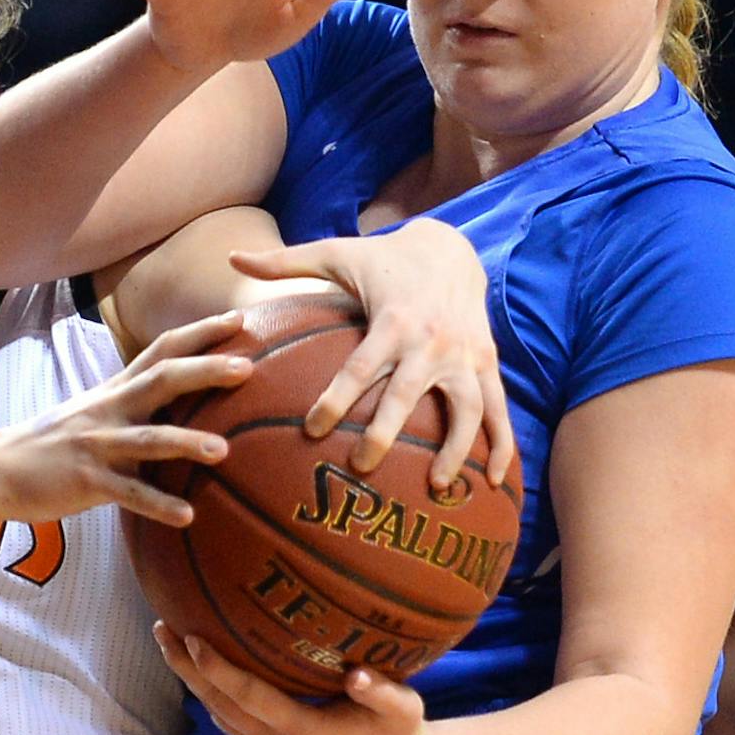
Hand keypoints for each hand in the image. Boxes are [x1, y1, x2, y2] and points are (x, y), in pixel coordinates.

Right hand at [0, 313, 254, 524]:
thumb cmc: (52, 445)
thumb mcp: (94, 413)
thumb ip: (134, 407)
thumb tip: (184, 406)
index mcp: (114, 392)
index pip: (161, 351)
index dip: (200, 333)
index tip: (239, 318)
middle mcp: (109, 411)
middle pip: (162, 381)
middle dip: (205, 371)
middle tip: (248, 367)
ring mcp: (97, 445)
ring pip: (148, 439)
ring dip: (186, 442)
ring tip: (223, 451)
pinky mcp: (87, 481)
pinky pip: (128, 494)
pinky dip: (158, 505)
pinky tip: (187, 516)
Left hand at [153, 623, 428, 734]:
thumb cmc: (399, 732)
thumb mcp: (403, 709)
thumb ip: (381, 693)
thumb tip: (358, 676)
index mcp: (302, 732)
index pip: (247, 696)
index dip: (216, 668)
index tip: (191, 638)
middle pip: (218, 703)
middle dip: (185, 667)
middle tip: (161, 627)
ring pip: (217, 714)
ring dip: (191, 679)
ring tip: (169, 639)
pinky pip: (227, 721)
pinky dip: (209, 693)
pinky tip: (198, 666)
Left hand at [230, 217, 516, 489]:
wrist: (450, 248)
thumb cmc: (382, 259)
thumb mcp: (335, 253)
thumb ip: (283, 262)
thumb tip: (231, 258)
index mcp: (393, 321)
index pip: (361, 368)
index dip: (336, 399)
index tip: (312, 430)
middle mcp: (433, 342)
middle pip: (409, 395)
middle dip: (385, 433)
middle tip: (361, 467)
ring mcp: (466, 355)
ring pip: (468, 409)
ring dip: (457, 449)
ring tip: (436, 486)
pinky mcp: (487, 364)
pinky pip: (500, 410)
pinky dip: (503, 445)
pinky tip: (495, 482)